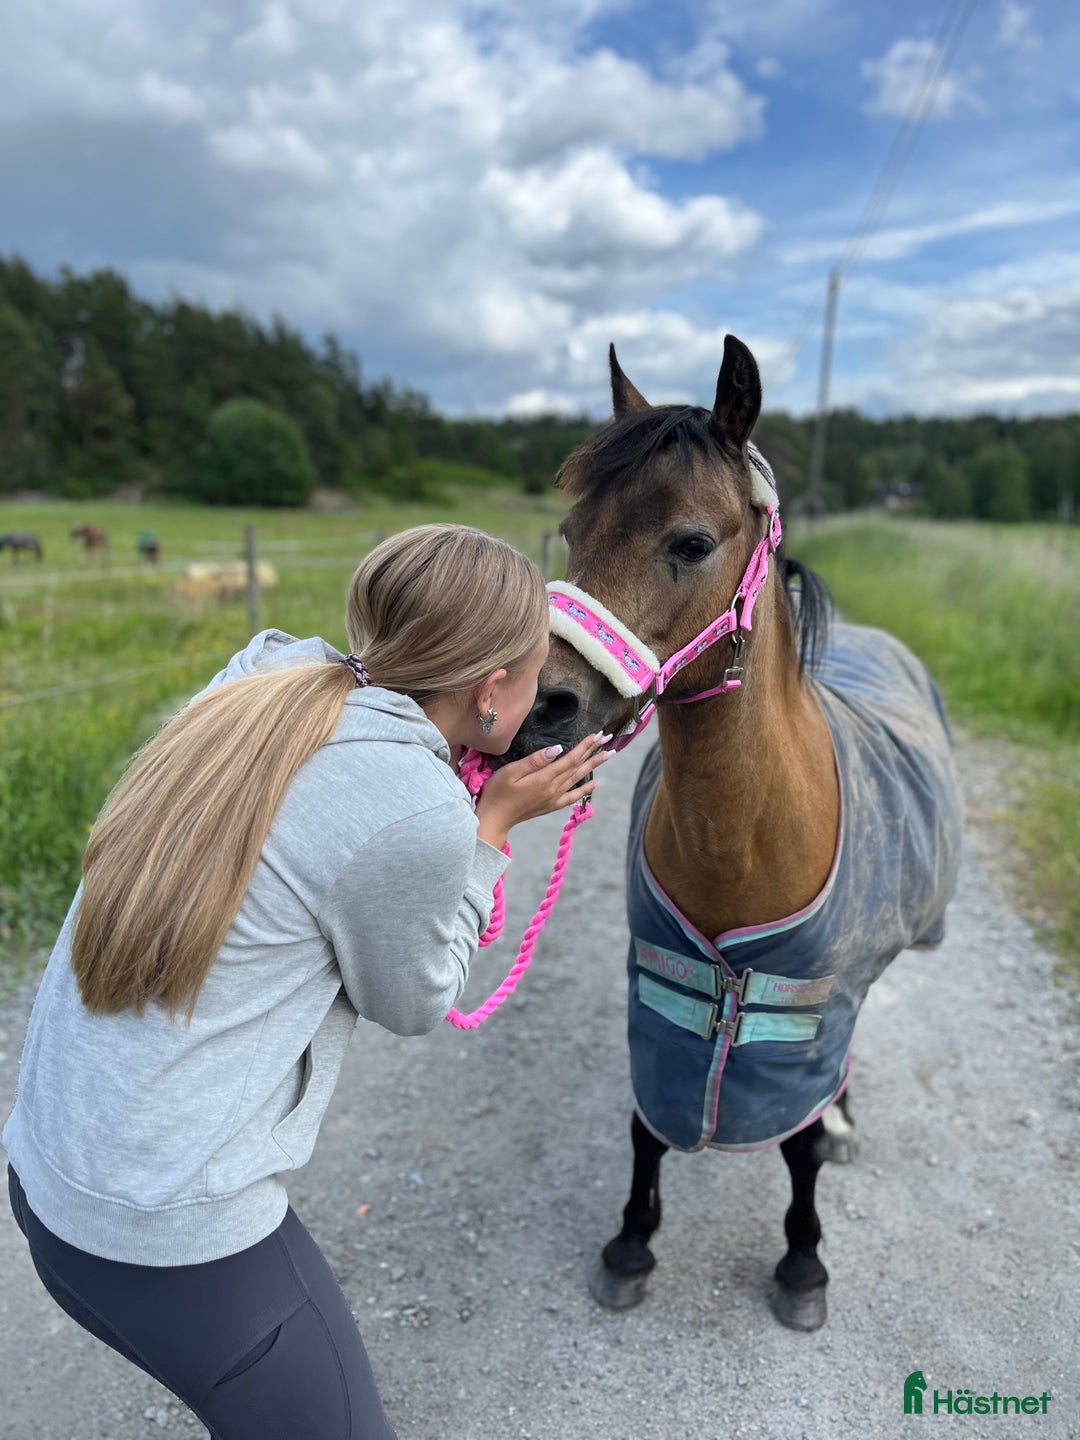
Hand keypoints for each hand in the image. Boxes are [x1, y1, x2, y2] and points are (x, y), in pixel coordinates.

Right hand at [474, 732, 612, 849]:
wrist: (493, 819)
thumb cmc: (497, 792)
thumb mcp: (511, 771)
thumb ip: (535, 760)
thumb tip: (557, 749)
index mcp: (544, 779)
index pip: (570, 759)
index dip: (585, 746)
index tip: (598, 734)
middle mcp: (553, 789)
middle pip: (577, 767)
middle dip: (594, 752)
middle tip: (609, 739)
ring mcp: (553, 799)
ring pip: (578, 779)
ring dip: (593, 766)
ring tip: (608, 755)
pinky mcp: (551, 806)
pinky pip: (573, 796)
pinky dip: (585, 789)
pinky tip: (595, 783)